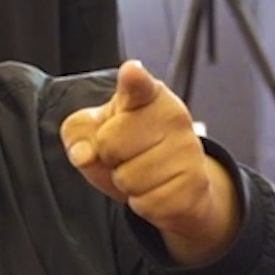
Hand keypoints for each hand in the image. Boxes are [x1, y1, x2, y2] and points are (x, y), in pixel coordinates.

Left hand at [60, 60, 239, 263]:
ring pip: (128, 178)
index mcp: (147, 95)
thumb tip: (82, 153)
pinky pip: (146, 202)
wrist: (178, 181)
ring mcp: (188, 150)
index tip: (131, 71)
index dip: (133, 79)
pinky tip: (156, 190)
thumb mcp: (97, 132)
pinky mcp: (195, 183)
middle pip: (109, 144)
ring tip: (142, 172)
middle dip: (109, 158)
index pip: (138, 86)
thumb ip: (79, 133)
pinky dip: (143, 203)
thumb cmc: (133, 147)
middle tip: (126, 155)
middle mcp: (173, 116)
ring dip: (126, 183)